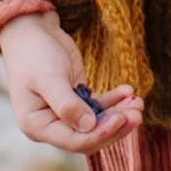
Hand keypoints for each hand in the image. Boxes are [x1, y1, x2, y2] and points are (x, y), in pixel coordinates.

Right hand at [0, 9, 138, 154]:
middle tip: (137, 113)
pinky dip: (113, 100)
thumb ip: (68, 104)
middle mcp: (50, 124)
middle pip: (89, 136)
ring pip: (96, 123)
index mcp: (36, 125)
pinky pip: (98, 106)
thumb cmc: (34, 53)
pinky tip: (127, 90)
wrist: (32, 28)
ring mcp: (64, 113)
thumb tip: (90, 126)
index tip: (121, 118)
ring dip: (118, 114)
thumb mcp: (49, 77)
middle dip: (114, 126)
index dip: (100, 133)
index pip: (74, 141)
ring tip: (138, 102)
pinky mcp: (76, 99)